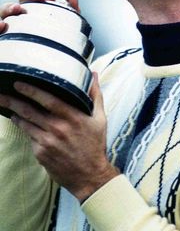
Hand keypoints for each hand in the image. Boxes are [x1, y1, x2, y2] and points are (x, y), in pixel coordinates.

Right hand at [0, 0, 79, 33]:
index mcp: (36, 8)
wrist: (45, 61)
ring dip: (9, 7)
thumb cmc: (53, 39)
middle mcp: (21, 13)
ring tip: (16, 8)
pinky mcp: (5, 36)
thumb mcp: (64, 25)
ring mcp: (11, 24)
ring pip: (4, 10)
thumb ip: (68, 12)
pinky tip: (2, 25)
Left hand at [0, 73, 118, 201]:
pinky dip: (26, 129)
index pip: (48, 100)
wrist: (89, 174)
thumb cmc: (95, 145)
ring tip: (9, 107)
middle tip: (1, 95)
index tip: (19, 84)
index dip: (32, 91)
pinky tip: (24, 124)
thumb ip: (95, 95)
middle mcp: (58, 129)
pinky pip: (30, 137)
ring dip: (15, 114)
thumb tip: (93, 75)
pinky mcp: (40, 153)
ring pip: (25, 124)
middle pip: (29, 111)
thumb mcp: (100, 119)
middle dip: (12, 101)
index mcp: (73, 117)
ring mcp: (47, 142)